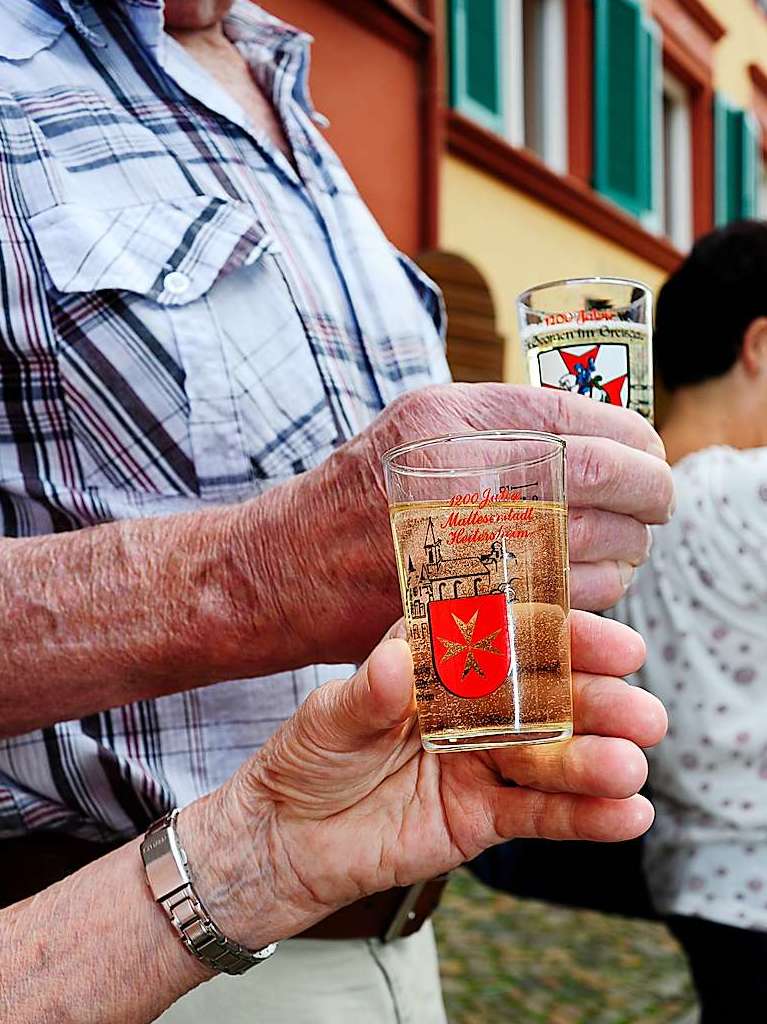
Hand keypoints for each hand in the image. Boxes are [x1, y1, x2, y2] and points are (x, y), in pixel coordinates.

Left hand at [192, 612, 665, 948]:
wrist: (284, 841)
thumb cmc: (304, 761)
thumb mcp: (329, 719)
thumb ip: (367, 693)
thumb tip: (396, 660)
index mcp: (439, 663)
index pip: (509, 639)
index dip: (562, 638)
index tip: (610, 643)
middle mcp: (471, 707)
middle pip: (544, 699)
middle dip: (596, 703)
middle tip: (643, 712)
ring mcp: (481, 762)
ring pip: (549, 758)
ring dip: (595, 761)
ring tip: (632, 766)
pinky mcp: (482, 817)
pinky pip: (538, 815)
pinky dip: (584, 816)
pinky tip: (628, 813)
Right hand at [268, 384, 673, 663]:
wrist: (287, 569)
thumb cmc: (362, 494)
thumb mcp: (423, 426)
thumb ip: (506, 422)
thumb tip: (604, 431)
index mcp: (454, 419)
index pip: (586, 422)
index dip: (639, 444)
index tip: (653, 459)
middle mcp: (459, 474)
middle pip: (605, 481)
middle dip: (650, 497)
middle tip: (654, 506)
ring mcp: (464, 545)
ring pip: (596, 549)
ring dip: (628, 551)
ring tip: (619, 547)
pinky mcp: (468, 606)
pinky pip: (567, 604)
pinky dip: (596, 596)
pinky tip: (585, 585)